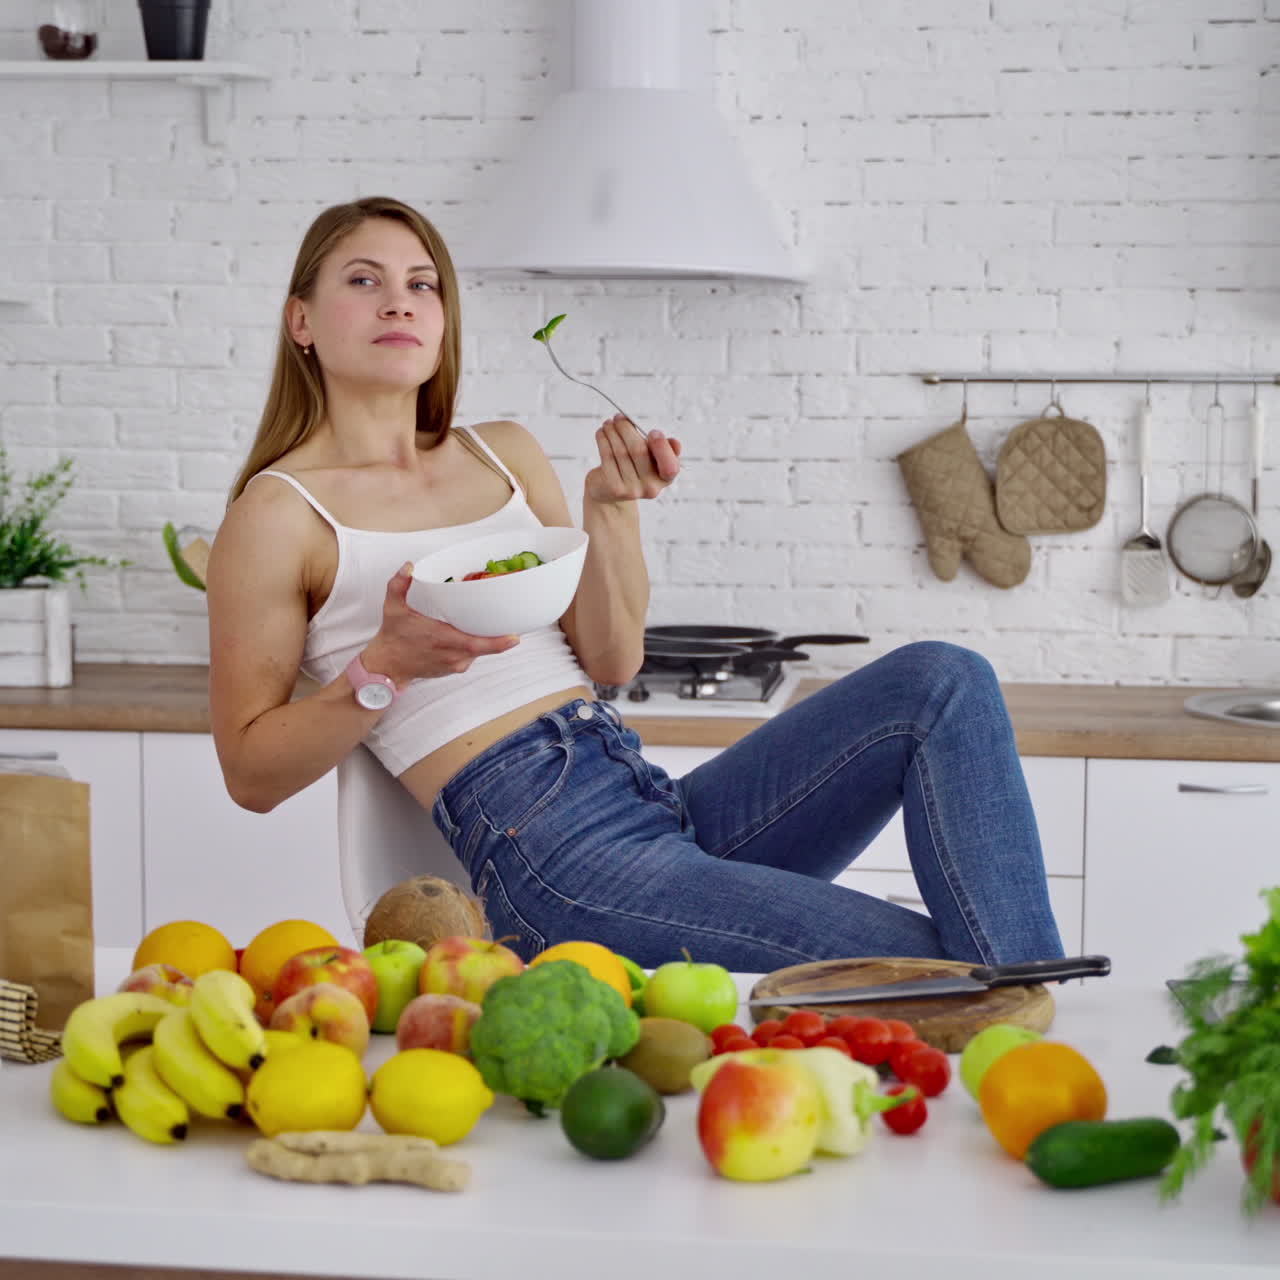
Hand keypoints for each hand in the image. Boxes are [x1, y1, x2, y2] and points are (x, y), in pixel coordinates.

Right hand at [361, 563, 519, 685]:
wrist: (387, 667)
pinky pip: (473, 656)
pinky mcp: (455, 669)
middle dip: (501, 637)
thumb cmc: (392, 638)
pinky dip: (478, 645)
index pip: (474, 644)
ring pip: (480, 651)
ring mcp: (455, 664)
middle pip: (485, 648)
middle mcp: (452, 655)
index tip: (515, 637)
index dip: (497, 643)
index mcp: (441, 639)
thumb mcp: (393, 608)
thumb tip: (408, 566)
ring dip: (488, 639)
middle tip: (514, 624)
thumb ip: (398, 585)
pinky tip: (477, 632)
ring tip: (495, 623)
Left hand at [583, 415, 680, 504]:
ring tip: (609, 423)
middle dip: (627, 429)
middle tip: (619, 417)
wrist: (609, 490)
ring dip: (612, 431)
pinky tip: (602, 433)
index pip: (670, 467)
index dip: (662, 448)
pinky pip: (607, 456)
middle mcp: (651, 488)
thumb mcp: (652, 457)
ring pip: (620, 451)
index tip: (653, 432)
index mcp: (665, 478)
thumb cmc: (633, 467)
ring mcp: (632, 490)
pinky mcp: (613, 487)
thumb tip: (675, 443)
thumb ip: (663, 448)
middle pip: (639, 451)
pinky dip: (603, 440)